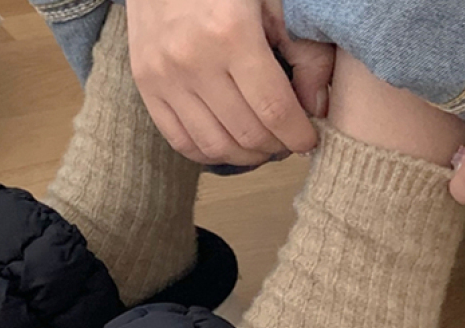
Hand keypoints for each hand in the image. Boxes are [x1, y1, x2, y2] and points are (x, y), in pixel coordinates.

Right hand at [125, 0, 334, 165]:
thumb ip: (305, 50)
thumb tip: (317, 107)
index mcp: (231, 34)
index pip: (272, 108)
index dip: (296, 135)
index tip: (308, 141)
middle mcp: (194, 61)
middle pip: (244, 132)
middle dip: (274, 146)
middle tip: (287, 142)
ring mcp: (165, 78)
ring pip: (213, 145)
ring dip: (244, 156)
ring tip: (261, 147)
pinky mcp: (146, 87)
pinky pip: (179, 141)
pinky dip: (208, 153)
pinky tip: (228, 145)